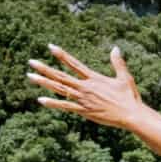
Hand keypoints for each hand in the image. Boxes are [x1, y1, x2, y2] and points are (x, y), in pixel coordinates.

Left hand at [27, 44, 143, 128]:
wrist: (130, 114)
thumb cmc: (129, 96)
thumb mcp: (124, 77)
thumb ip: (118, 62)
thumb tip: (115, 48)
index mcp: (94, 78)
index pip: (74, 64)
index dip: (62, 55)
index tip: (50, 47)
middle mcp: (86, 87)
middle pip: (61, 76)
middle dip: (45, 68)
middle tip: (31, 62)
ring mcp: (83, 99)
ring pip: (60, 89)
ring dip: (44, 83)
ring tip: (30, 76)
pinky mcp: (84, 111)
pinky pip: (65, 106)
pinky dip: (53, 103)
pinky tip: (40, 100)